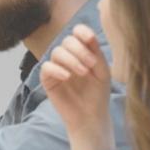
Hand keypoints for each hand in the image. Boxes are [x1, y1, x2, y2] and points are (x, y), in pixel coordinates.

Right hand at [38, 24, 114, 149]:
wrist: (90, 117)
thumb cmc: (98, 94)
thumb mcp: (103, 72)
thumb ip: (96, 54)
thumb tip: (90, 36)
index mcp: (83, 52)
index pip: (77, 33)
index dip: (82, 31)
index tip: (90, 39)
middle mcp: (68, 57)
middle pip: (67, 41)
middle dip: (79, 50)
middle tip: (91, 65)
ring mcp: (57, 67)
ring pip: (57, 52)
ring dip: (71, 60)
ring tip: (83, 73)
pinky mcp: (48, 80)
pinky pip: (46, 67)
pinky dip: (57, 69)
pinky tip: (67, 77)